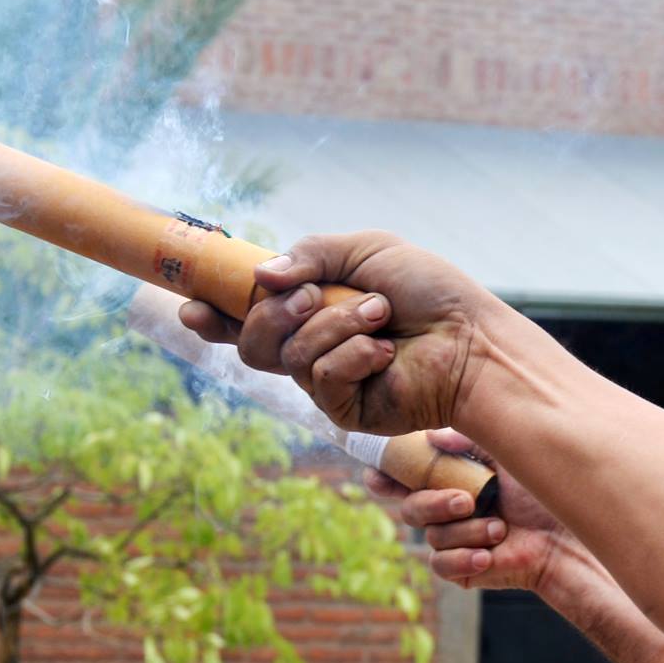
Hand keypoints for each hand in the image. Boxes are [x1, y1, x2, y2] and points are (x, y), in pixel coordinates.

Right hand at [176, 232, 508, 434]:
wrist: (473, 337)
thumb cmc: (430, 292)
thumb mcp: (366, 251)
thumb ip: (309, 256)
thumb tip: (260, 279)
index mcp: (313, 311)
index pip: (248, 318)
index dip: (213, 316)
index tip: (190, 307)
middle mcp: (314, 349)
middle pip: (252, 343)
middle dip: (275, 313)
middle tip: (313, 295)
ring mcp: (329, 383)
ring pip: (287, 357)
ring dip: (333, 325)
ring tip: (380, 315)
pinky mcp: (348, 411)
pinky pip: (319, 379)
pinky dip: (351, 355)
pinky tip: (384, 351)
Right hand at [365, 431, 572, 590]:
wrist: (568, 536)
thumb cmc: (543, 493)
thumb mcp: (507, 456)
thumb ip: (468, 444)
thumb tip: (430, 436)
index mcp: (452, 479)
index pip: (407, 476)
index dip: (385, 474)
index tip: (379, 474)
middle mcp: (448, 509)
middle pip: (411, 506)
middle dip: (433, 503)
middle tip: (466, 501)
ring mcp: (454, 539)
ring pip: (430, 535)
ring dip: (466, 531)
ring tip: (501, 528)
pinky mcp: (462, 568)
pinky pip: (440, 564)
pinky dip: (463, 558)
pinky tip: (489, 555)